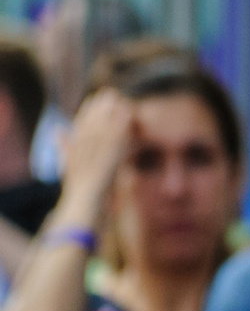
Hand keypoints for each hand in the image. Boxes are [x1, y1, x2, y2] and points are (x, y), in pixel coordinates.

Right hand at [54, 90, 134, 225]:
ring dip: (110, 115)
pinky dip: (121, 129)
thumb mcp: (74, 179)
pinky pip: (115, 145)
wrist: (80, 217)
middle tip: (109, 92)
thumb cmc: (80, 204)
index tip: (94, 99)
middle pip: (90, 128)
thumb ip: (68, 155)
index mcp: (74, 160)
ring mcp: (92, 162)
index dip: (87, 114)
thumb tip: (59, 134)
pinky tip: (129, 117)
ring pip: (102, 133)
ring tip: (120, 99)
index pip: (80, 131)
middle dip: (99, 109)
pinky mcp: (106, 168)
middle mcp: (81, 158)